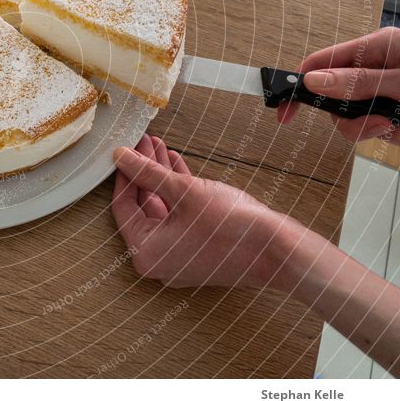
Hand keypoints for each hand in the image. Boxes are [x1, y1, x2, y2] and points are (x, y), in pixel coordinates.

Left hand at [111, 135, 300, 288]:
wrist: (278, 251)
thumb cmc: (229, 224)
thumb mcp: (183, 191)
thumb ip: (147, 172)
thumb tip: (120, 156)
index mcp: (146, 252)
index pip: (123, 207)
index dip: (124, 174)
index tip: (125, 149)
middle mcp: (158, 259)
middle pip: (142, 206)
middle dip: (144, 171)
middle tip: (144, 141)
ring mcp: (178, 256)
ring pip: (162, 208)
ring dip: (160, 177)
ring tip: (159, 144)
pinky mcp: (197, 249)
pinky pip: (179, 216)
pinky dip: (177, 192)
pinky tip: (176, 162)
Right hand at [278, 27, 399, 145]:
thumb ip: (361, 82)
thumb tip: (314, 81)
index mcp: (378, 48)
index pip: (323, 62)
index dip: (298, 84)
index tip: (284, 108)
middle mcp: (378, 70)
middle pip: (337, 100)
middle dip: (355, 119)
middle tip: (379, 124)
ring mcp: (387, 94)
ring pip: (358, 121)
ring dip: (382, 129)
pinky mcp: (397, 115)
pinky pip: (383, 133)